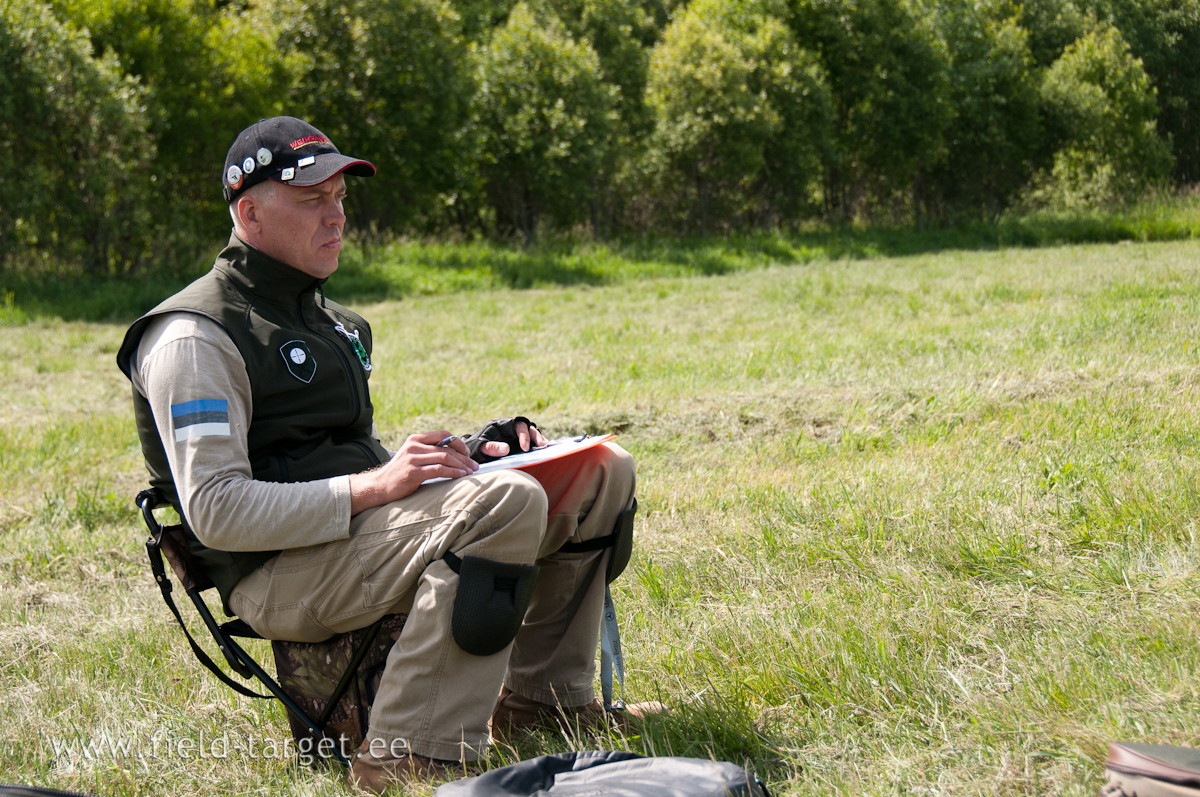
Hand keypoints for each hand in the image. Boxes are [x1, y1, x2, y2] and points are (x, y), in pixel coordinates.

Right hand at [349, 430, 476, 514]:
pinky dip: (453, 472)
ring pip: (445, 458)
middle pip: (446, 448)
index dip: (458, 443)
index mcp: (415, 439)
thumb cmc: (400, 473)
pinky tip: (461, 476)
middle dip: (464, 457)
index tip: (467, 453)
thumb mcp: (412, 456)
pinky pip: (439, 470)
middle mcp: (414, 446)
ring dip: (461, 465)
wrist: (380, 486)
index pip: (443, 435)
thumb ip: (428, 452)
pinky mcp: (413, 472)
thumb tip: (453, 454)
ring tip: (470, 472)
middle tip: (474, 465)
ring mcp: (413, 459)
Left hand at [465, 416, 548, 462]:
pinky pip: (530, 442)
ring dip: (538, 440)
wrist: (471, 453)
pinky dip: (536, 446)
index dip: (523, 435)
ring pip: (531, 433)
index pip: (517, 425)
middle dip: (535, 435)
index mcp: (501, 425)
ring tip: (544, 448)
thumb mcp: (479, 448)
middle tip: (542, 445)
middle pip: (527, 427)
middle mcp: (510, 428)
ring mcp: (515, 436)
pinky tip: (541, 453)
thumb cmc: (475, 448)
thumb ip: (491, 447)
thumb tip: (506, 449)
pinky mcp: (517, 444)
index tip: (525, 448)